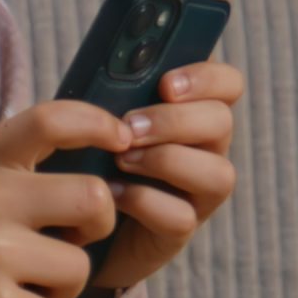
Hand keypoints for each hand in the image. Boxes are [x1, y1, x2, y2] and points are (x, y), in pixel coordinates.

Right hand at [0, 101, 130, 297]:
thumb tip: (97, 153)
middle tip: (69, 239)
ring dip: (62, 283)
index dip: (97, 123)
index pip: (50, 120)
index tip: (121, 137)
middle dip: (96, 227)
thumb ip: (14, 165)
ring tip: (20, 283)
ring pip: (79, 266)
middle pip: (93, 198)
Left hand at [90, 60, 241, 290]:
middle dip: (175, 120)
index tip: (166, 85)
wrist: (70, 220)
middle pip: (222, 122)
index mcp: (192, 112)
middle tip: (130, 126)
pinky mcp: (177, 232)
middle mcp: (206, 151)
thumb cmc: (86, 154)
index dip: (207, 78)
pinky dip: (144, 201)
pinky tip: (112, 192)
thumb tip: (112, 65)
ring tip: (122, 159)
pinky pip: (181, 216)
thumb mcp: (99, 116)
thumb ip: (114, 91)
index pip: (228, 84)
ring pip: (220, 174)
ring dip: (167, 160)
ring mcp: (197, 194)